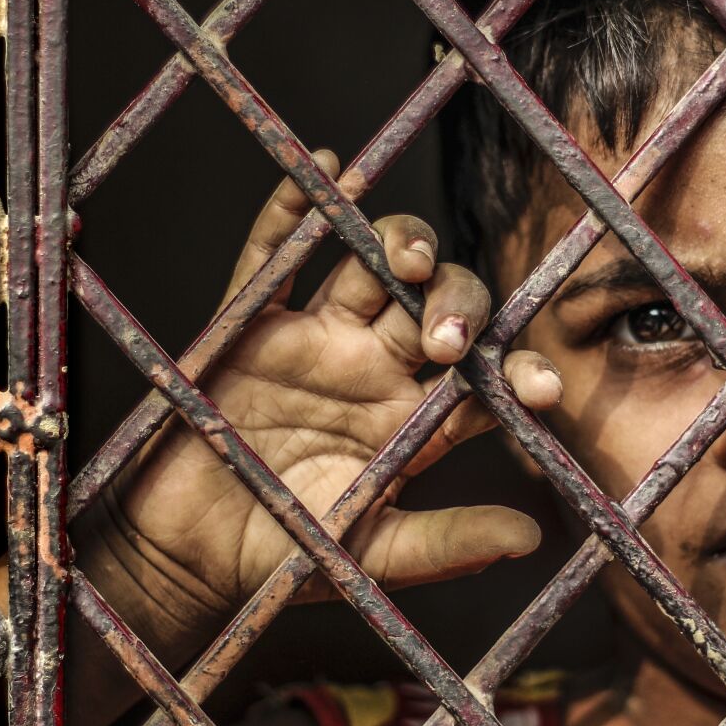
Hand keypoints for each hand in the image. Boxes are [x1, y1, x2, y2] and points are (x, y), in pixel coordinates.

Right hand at [94, 151, 561, 644]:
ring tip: (410, 259)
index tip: (539, 386)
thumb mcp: (368, 554)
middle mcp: (373, 365)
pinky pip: (272, 258)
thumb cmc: (283, 557)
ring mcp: (313, 338)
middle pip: (435, 300)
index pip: (483, 377)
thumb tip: (530, 534)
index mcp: (411, 417)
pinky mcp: (248, 326)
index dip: (516, 370)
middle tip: (446, 342)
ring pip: (367, 262)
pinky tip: (322, 168)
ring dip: (396, 242)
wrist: (187, 557)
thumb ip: (445, 543)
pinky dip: (292, 210)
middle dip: (455, 304)